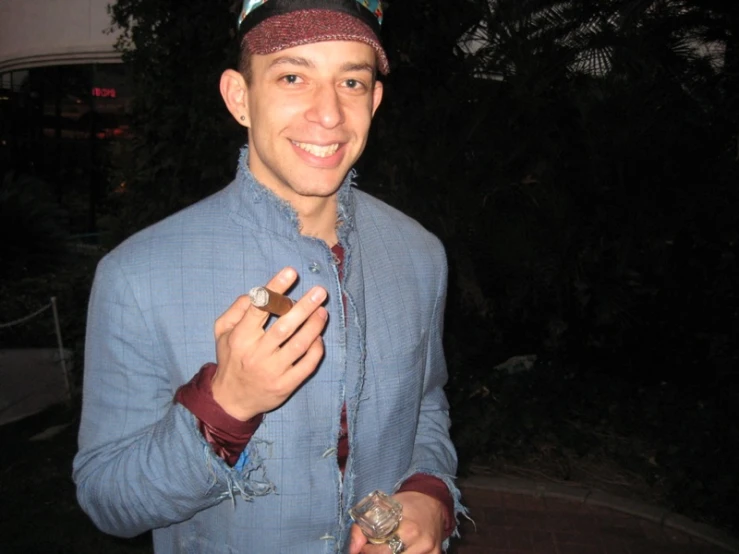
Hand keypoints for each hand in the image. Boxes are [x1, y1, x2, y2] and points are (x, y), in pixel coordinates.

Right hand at [211, 267, 327, 420]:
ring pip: (299, 345)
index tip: (291, 272)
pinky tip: (319, 337)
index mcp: (240, 337)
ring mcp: (273, 371)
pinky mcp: (286, 385)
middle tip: (320, 292)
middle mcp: (257, 354)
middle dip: (304, 307)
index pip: (259, 308)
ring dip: (314, 326)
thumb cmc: (231, 358)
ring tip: (322, 311)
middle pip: (284, 327)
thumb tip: (257, 291)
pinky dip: (316, 349)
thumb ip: (236, 309)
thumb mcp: (222, 332)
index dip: (276, 288)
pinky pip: (307, 365)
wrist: (231, 400)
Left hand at [349, 492, 444, 553]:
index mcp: (410, 530)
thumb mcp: (381, 508)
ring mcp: (431, 552)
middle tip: (372, 549)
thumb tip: (353, 550)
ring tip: (386, 549)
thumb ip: (362, 529)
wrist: (432, 501)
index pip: (384, 552)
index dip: (369, 552)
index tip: (363, 548)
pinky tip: (399, 550)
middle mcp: (423, 543)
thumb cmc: (405, 505)